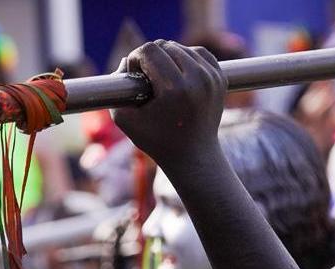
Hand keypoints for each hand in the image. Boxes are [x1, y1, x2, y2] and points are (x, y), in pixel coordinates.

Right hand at [113, 41, 225, 172]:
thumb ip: (114, 91)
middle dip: (150, 57)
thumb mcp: (125, 120)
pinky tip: (177, 72)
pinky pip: (198, 53)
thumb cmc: (157, 140)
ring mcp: (212, 77)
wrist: (194, 156)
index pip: (150, 50)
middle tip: (145, 77)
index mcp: (175, 89)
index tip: (133, 74)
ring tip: (160, 77)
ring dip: (167, 57)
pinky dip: (185, 58)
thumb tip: (124, 62)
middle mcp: (197, 79)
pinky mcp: (220, 77)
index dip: (135, 58)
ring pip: (181, 48)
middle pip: (165, 46)